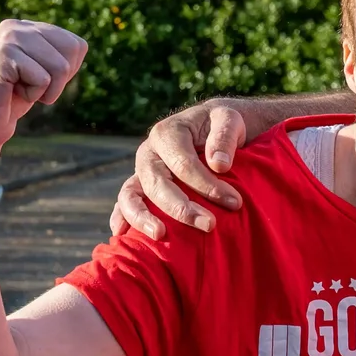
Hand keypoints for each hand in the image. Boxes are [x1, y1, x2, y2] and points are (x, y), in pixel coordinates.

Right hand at [0, 20, 86, 151]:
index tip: (38, 79)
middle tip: (29, 86)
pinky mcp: (3, 56)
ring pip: (60, 67)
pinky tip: (10, 91)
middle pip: (72, 51)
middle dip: (59, 81)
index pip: (78, 45)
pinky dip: (32, 95)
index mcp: (30, 27)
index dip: (66, 72)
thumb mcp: (45, 72)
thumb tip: (81, 45)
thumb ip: (62, 55)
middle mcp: (19, 26)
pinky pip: (43, 79)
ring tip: (18, 88)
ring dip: (45, 90)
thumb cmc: (14, 99)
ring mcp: (9, 38)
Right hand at [109, 99, 254, 239]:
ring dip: (142, 217)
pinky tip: (123, 235)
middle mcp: (149, 153)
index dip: (208, 185)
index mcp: (168, 133)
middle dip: (182, 207)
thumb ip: (224, 136)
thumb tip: (219, 165)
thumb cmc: (221, 125)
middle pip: (157, 183)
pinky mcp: (139, 187)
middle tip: (209, 225)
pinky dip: (120, 218)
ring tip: (160, 234)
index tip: (235, 202)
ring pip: (130, 195)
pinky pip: (124, 203)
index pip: (183, 164)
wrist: (211, 126)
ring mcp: (141, 172)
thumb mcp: (230, 120)